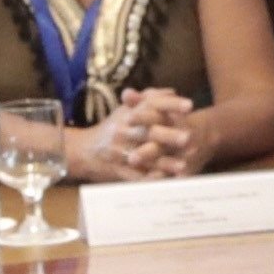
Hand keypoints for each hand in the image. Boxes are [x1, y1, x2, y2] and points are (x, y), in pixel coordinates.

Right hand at [77, 90, 191, 180]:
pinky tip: (167, 183)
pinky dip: (151, 180)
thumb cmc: (111, 128)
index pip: (152, 105)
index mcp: (129, 114)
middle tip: (189, 137)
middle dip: (169, 135)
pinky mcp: (118, 170)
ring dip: (164, 163)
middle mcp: (124, 131)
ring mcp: (120, 152)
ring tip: (183, 166)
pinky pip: (136, 177)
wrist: (83, 151)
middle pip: (149, 132)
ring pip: (145, 157)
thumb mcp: (126, 109)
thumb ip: (149, 99)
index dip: (170, 105)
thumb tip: (173, 91)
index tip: (190, 105)